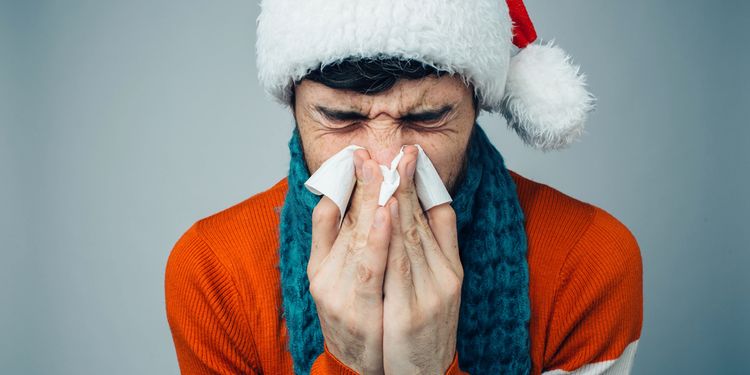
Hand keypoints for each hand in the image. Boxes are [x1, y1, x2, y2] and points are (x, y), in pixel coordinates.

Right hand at [307, 149, 391, 373]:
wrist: (358, 372)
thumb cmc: (353, 321)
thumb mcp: (332, 280)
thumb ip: (333, 239)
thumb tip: (341, 196)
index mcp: (320, 263)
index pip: (332, 213)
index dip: (348, 181)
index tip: (360, 152)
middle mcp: (324, 274)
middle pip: (347, 219)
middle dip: (364, 181)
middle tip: (376, 148)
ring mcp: (339, 293)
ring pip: (359, 237)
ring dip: (373, 199)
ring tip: (385, 168)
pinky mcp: (358, 311)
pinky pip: (370, 269)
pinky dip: (378, 237)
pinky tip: (388, 211)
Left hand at [382, 146, 463, 374]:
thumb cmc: (428, 329)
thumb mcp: (445, 288)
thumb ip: (440, 246)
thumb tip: (433, 203)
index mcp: (450, 268)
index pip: (435, 215)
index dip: (419, 181)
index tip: (408, 152)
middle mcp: (443, 277)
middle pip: (419, 220)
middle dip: (401, 180)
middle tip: (388, 147)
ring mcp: (428, 294)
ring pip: (408, 237)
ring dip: (393, 198)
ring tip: (380, 166)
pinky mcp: (409, 313)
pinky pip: (395, 268)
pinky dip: (387, 236)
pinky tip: (380, 211)